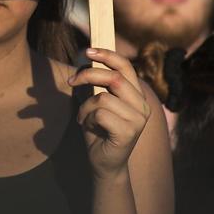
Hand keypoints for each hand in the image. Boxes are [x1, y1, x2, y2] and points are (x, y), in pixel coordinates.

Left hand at [68, 48, 150, 179]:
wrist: (104, 162)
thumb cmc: (98, 130)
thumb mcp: (95, 102)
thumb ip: (95, 84)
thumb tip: (85, 59)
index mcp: (136, 95)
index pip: (126, 66)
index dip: (107, 55)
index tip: (87, 51)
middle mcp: (142, 105)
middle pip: (114, 78)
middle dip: (88, 75)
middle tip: (71, 81)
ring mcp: (138, 119)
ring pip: (103, 98)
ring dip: (85, 106)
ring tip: (84, 117)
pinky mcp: (129, 132)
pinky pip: (100, 113)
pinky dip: (87, 118)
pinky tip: (88, 127)